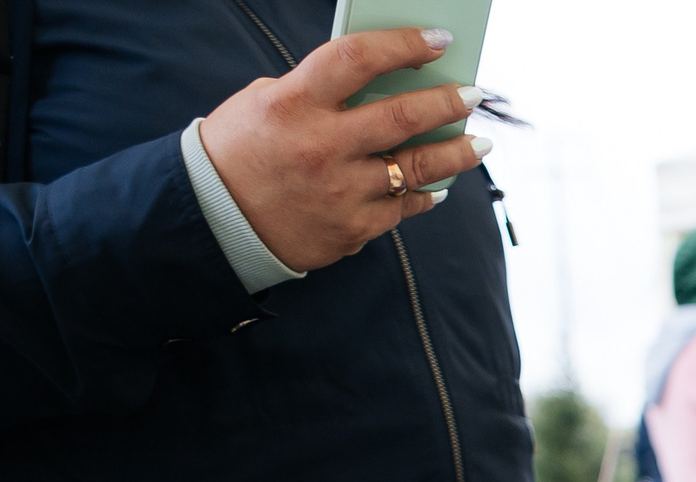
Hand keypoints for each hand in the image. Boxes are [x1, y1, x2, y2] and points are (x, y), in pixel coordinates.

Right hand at [198, 29, 489, 271]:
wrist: (215, 220)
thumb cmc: (243, 148)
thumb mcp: (268, 102)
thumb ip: (322, 92)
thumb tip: (386, 84)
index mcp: (293, 103)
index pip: (357, 59)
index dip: (403, 44)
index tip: (438, 38)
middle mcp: (321, 147)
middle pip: (402, 117)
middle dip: (447, 102)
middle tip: (474, 94)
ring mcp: (341, 191)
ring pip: (417, 168)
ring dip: (457, 154)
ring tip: (479, 143)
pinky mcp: (353, 228)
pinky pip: (403, 206)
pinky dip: (423, 193)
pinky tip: (439, 185)